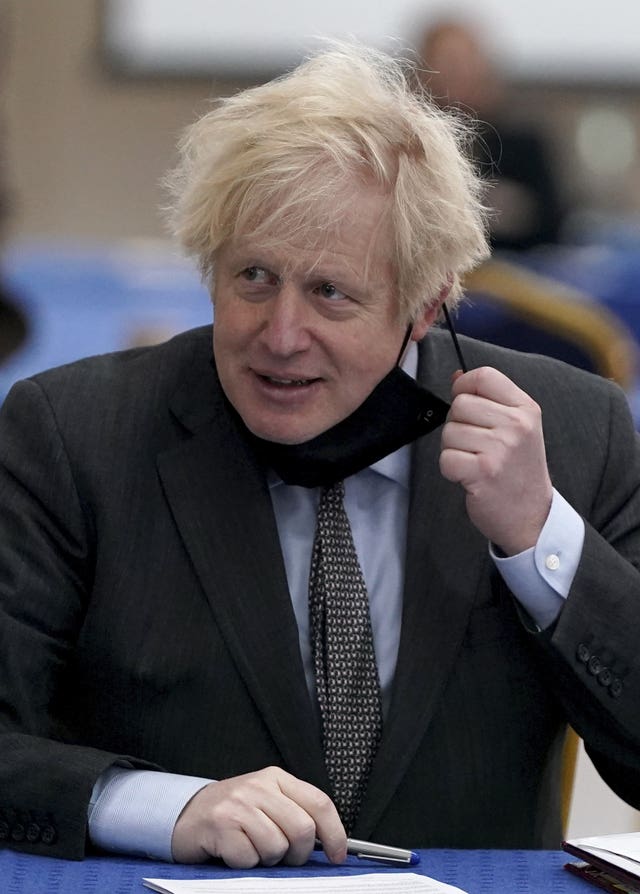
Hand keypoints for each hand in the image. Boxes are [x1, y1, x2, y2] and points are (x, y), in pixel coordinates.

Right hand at [171, 766, 346, 867]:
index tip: (338, 856)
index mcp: (276, 778)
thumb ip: (294, 813)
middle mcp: (259, 786)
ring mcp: (238, 804)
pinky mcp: (220, 825)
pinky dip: (245, 864)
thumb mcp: (266, 802)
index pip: (319, 803)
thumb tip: (329, 845)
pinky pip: (249, 858)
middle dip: (297, 854)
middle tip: (283, 857)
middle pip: (302, 829)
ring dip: (268, 860)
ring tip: (253, 849)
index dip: (335, 833)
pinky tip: (234, 852)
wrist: (187, 813)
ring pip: (277, 846)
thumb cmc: (233, 812)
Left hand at [440, 367, 552, 554]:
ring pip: (449, 432)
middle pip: (460, 404)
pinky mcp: (483, 472)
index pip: (484, 376)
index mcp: (526, 409)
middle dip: (458, 425)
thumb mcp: (516, 428)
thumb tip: (456, 377)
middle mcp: (516, 425)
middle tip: (476, 446)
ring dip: (454, 450)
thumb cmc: (518, 470)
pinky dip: (451, 470)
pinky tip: (470, 477)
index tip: (466, 405)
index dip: (464, 387)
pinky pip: (446, 458)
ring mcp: (501, 448)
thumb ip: (488, 400)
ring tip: (476, 462)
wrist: (531, 516)